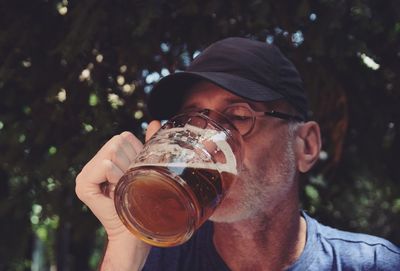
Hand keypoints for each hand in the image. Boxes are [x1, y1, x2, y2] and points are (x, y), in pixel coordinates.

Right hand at [75, 120, 160, 269]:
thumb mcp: (146, 167)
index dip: (137, 153)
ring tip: (125, 187)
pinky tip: (117, 190)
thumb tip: (157, 122)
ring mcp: (84, 175)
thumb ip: (148, 145)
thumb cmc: (143, 199)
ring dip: (126, 169)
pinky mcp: (84, 186)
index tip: (137, 173)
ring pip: (113, 151)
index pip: (123, 137)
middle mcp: (91, 165)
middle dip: (132, 160)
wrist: (136, 230)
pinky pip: (105, 166)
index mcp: (104, 159)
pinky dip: (117, 175)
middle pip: (118, 141)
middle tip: (132, 181)